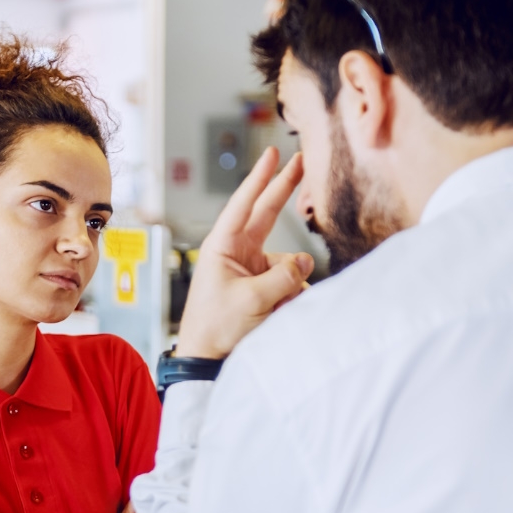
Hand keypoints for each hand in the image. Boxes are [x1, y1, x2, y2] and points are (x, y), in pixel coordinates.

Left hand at [176, 148, 313, 359]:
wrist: (206, 358)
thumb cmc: (216, 327)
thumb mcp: (251, 300)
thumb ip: (282, 276)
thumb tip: (305, 261)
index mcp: (223, 247)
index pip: (244, 204)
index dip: (261, 178)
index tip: (273, 153)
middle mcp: (238, 253)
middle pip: (266, 214)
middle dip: (284, 190)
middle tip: (301, 160)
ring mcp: (253, 271)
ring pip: (288, 263)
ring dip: (289, 284)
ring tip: (272, 311)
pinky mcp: (265, 288)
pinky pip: (290, 285)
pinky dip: (291, 298)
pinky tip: (278, 316)